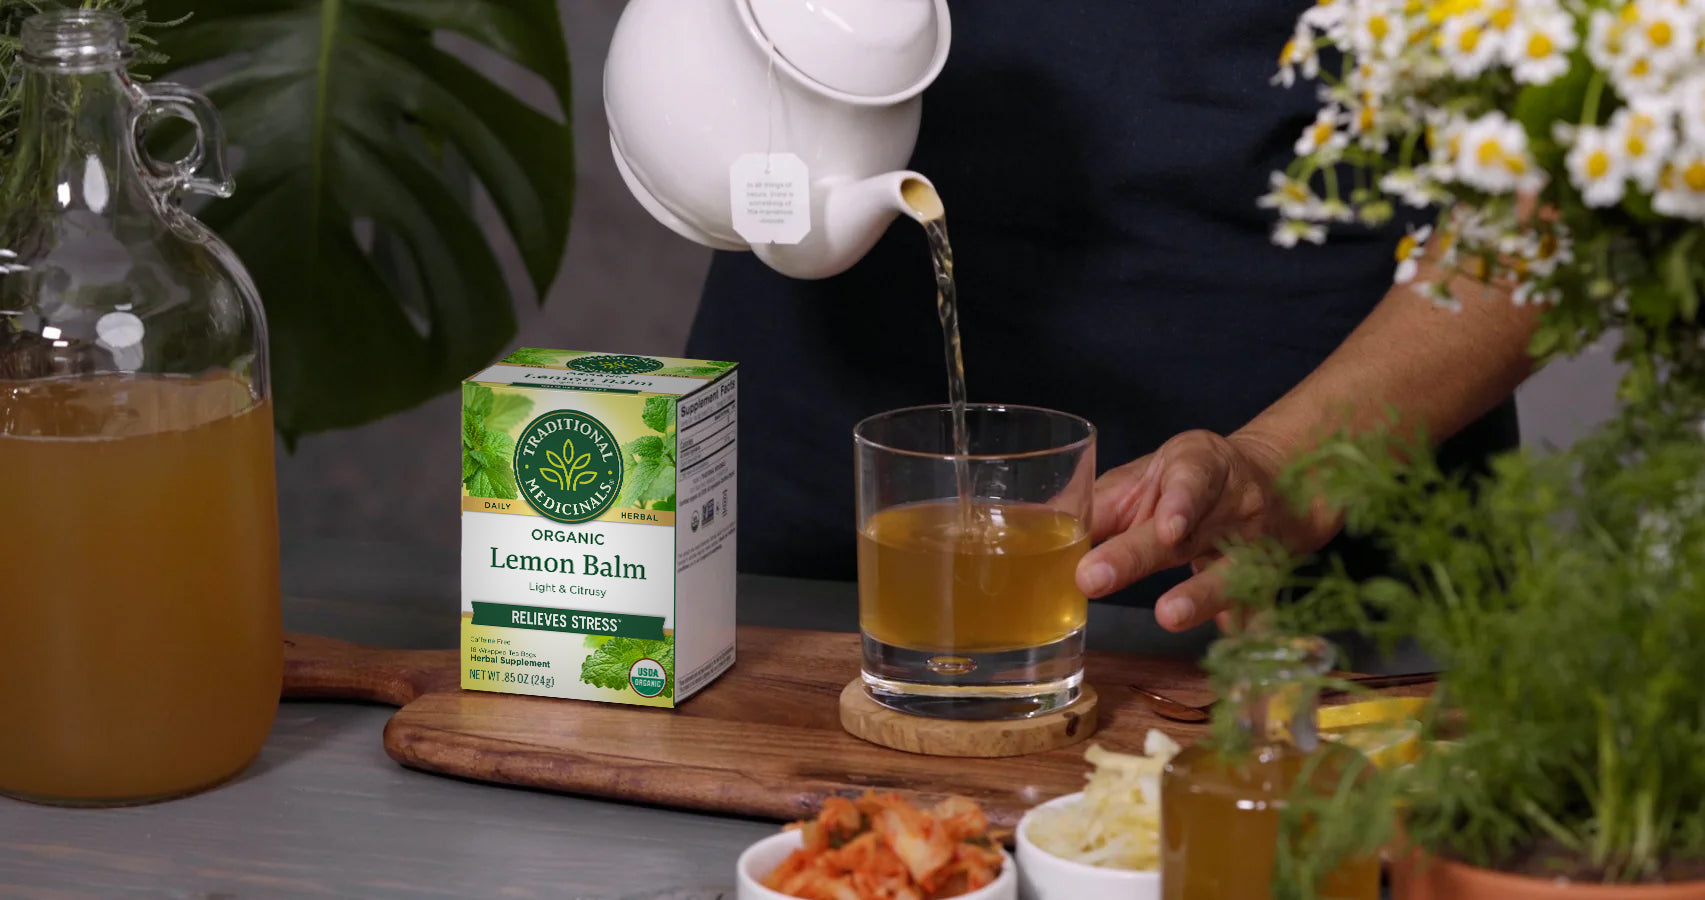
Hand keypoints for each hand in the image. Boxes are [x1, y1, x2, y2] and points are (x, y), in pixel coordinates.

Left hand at [1073, 430, 1334, 631]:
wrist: (1276, 482)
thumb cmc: (1186, 484)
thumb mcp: (1146, 481)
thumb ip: (1098, 507)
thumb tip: (1029, 525)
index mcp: (1200, 465)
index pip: (1192, 479)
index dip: (1181, 503)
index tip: (1166, 526)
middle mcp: (1232, 504)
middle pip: (1187, 534)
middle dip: (1138, 556)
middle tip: (1092, 578)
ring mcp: (1252, 546)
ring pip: (1228, 573)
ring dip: (1199, 596)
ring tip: (1169, 614)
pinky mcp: (1264, 583)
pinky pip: (1259, 610)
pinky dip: (1249, 629)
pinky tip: (1239, 649)